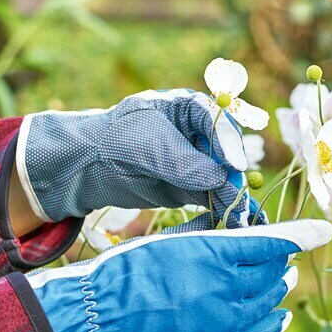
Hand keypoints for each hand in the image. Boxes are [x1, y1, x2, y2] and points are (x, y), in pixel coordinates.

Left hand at [17, 89, 258, 227]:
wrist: (88, 166)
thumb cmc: (115, 141)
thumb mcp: (147, 146)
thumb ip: (183, 162)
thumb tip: (220, 179)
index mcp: (187, 108)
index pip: (217, 121)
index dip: (229, 142)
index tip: (235, 165)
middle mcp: (198, 134)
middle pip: (225, 154)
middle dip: (234, 177)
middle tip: (239, 199)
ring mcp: (197, 162)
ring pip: (222, 180)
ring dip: (233, 198)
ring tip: (242, 218)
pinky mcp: (191, 188)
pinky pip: (212, 199)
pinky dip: (224, 210)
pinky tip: (238, 222)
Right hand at [28, 220, 331, 331]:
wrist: (96, 321)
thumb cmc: (124, 272)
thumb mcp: (166, 239)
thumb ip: (206, 236)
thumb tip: (237, 232)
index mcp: (211, 256)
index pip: (270, 243)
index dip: (300, 236)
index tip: (325, 231)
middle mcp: (224, 291)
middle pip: (271, 273)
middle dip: (281, 260)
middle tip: (283, 253)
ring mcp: (221, 324)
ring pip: (268, 303)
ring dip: (278, 288)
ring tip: (284, 279)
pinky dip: (272, 324)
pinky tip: (281, 316)